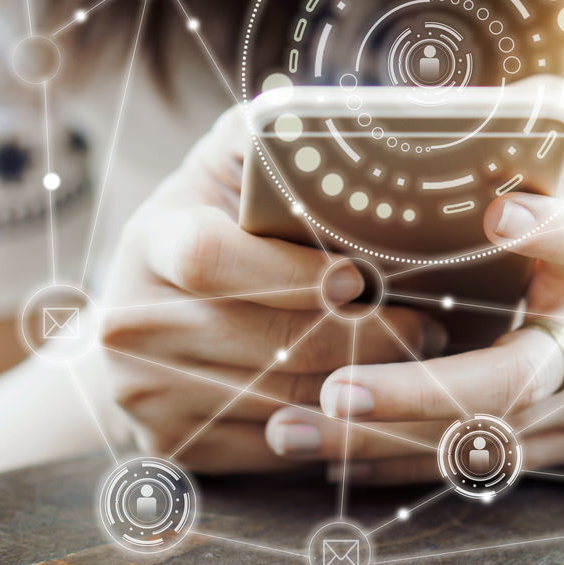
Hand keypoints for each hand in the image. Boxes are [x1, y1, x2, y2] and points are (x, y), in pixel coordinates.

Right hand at [98, 106, 446, 472]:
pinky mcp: (170, 445)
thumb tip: (346, 114)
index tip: (357, 278)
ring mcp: (144, 391)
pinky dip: (336, 430)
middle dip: (366, 336)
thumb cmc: (217, 228)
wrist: (146, 323)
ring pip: (282, 400)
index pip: (208, 257)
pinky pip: (273, 450)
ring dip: (367, 385)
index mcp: (151, 242)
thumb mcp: (229, 170)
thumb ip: (271, 137)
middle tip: (431, 325)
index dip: (288, 273)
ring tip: (420, 356)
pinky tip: (377, 402)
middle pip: (267, 340)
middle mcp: (133, 320)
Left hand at [261, 86, 563, 483]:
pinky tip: (332, 458)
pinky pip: (486, 467)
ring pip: (482, 440)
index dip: (546, 228)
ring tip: (287, 429)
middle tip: (332, 386)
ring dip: (383, 442)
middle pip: (513, 379)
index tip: (497, 211)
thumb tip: (486, 98)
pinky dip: (406, 466)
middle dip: (416, 390)